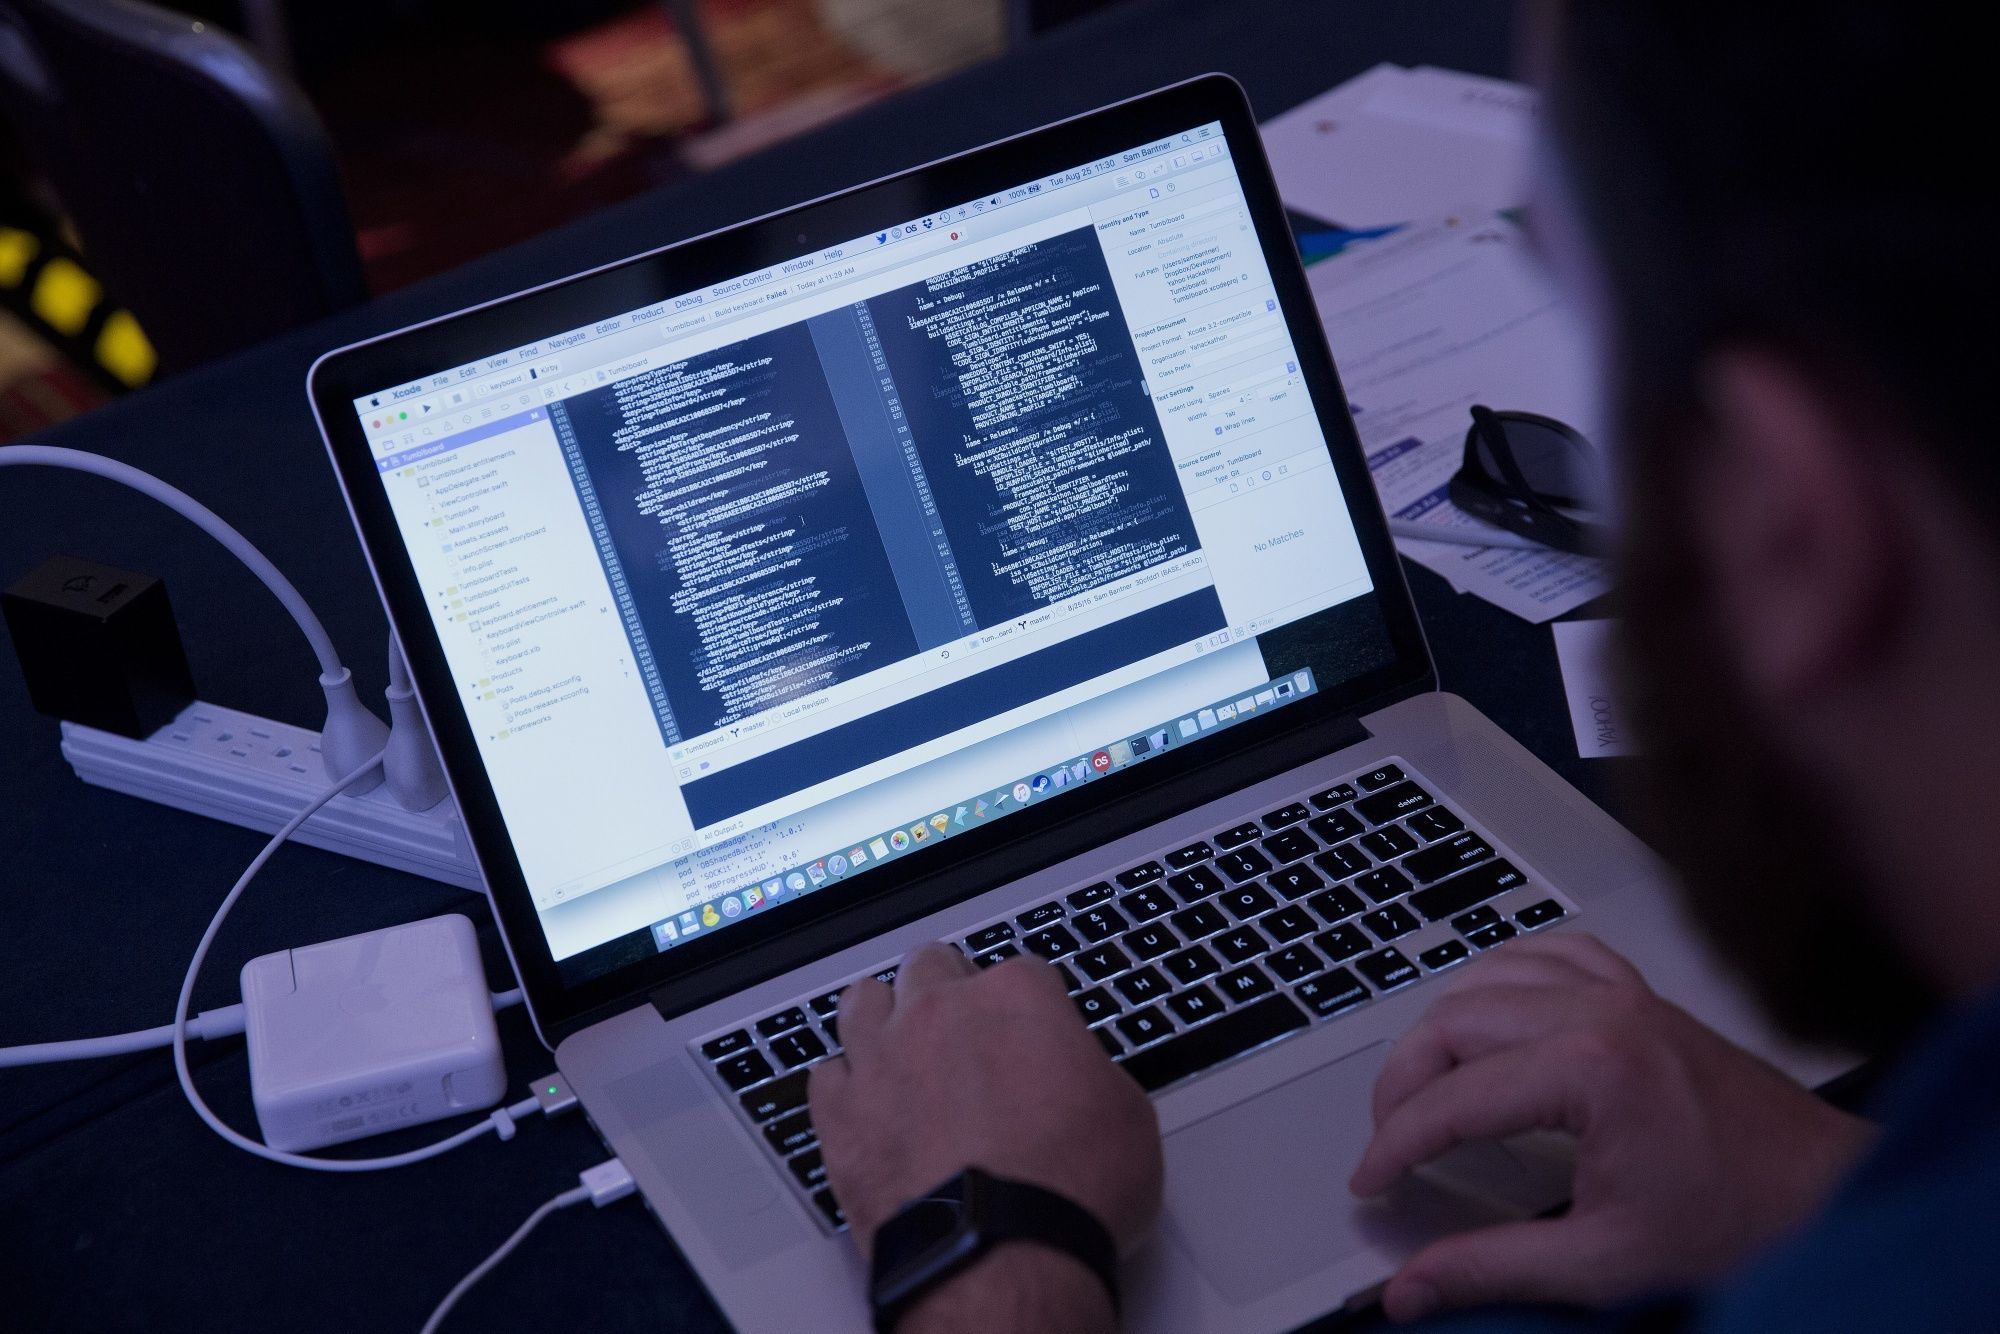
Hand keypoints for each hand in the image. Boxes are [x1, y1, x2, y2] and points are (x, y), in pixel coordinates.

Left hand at [810, 943, 1162, 1328]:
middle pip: (932, 964)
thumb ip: (1088, 1070)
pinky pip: (825, 1076)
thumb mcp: (1127, 1115)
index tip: (1035, 1034)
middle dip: (949, 988)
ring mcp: (881, 1059)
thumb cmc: (1068, 1192)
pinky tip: (865, 1106)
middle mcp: (940, 1013)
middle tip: (967, 1030)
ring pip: (864, 1001)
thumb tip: (1078, 1076)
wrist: (1000, 1258)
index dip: (1031, 1007)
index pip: (1023, 971)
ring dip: (884, 1018)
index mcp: (1016, 998)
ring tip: (901, 1048)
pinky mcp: (840, 1116)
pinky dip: (844, 1088)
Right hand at [1349, 933, 1870, 1321]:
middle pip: (1453, 1021)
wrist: (1829, 1193)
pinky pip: (1550, 953)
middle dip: (1405, 1083)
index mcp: (1590, 1071)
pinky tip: (1494, 1014)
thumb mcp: (1602, 1262)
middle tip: (1390, 1141)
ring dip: (1444, 1026)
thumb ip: (1491, 1268)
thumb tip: (1410, 1288)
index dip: (1395, 1143)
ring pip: (1490, 975)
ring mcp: (1622, 994)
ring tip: (1427, 1087)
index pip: (1452, 1099)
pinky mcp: (1641, 993)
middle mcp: (1600, 1013)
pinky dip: (1505, 977)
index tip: (1372, 1179)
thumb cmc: (1737, 1222)